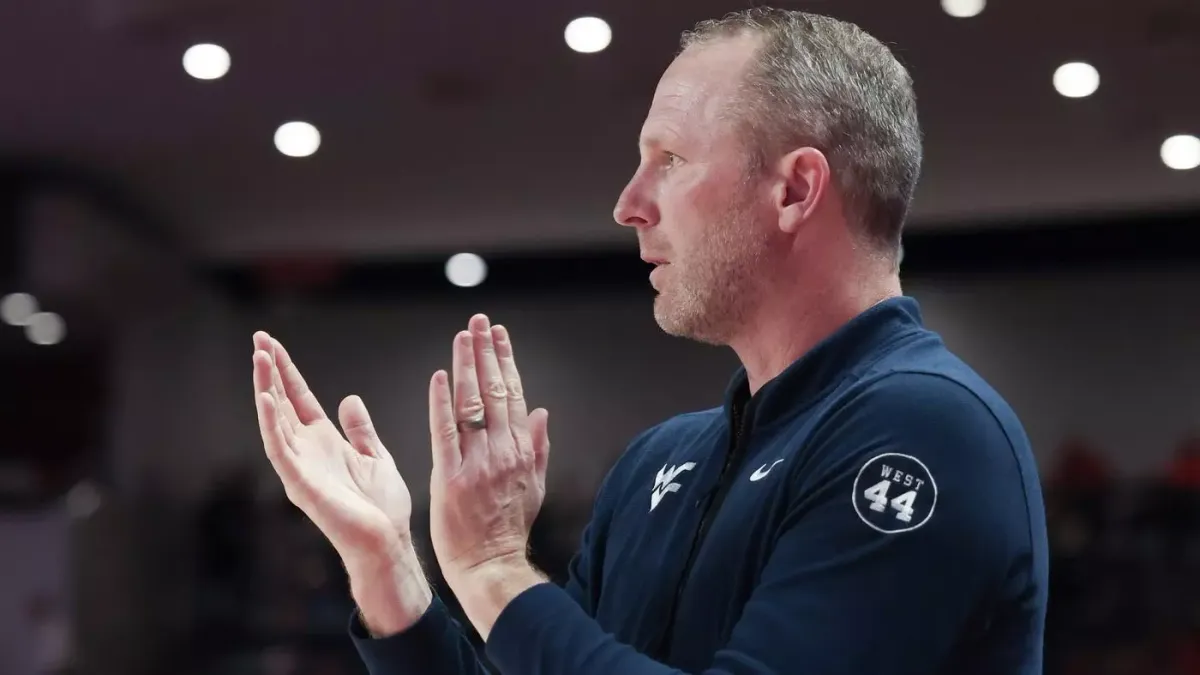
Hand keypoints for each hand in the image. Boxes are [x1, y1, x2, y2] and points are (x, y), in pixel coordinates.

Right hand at [251, 331, 412, 562]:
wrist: (387, 542)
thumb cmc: (382, 507)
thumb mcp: (375, 456)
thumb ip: (360, 429)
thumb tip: (348, 399)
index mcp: (325, 442)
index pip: (299, 399)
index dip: (287, 372)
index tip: (273, 344)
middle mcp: (307, 451)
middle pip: (282, 403)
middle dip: (270, 372)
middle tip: (259, 339)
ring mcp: (300, 466)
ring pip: (275, 420)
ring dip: (266, 389)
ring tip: (259, 358)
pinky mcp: (300, 484)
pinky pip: (279, 449)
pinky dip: (271, 424)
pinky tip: (266, 399)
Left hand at [426, 315, 550, 583]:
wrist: (491, 565)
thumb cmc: (509, 528)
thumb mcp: (534, 486)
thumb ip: (538, 447)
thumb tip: (543, 411)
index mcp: (521, 450)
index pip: (514, 394)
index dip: (505, 361)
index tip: (498, 335)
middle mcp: (502, 451)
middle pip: (494, 391)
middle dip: (486, 352)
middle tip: (479, 321)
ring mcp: (477, 463)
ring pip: (472, 404)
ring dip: (467, 366)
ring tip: (463, 336)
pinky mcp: (451, 477)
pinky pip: (445, 433)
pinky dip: (441, 403)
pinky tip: (440, 377)